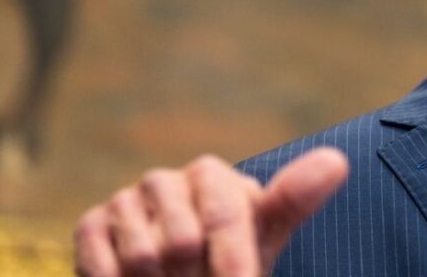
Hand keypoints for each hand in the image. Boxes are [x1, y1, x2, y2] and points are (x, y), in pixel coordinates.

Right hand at [74, 148, 348, 276]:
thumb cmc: (229, 262)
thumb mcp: (264, 238)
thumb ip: (294, 200)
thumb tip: (337, 161)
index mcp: (213, 176)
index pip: (226, 216)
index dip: (233, 263)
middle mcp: (166, 180)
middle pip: (182, 241)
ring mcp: (125, 201)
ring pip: (143, 256)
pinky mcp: (89, 226)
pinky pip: (103, 264)